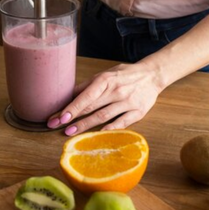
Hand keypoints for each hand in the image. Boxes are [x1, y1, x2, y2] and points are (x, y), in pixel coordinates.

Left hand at [48, 62, 165, 135]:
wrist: (152, 75)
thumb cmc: (124, 75)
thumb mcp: (105, 75)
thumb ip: (88, 86)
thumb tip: (68, 95)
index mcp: (106, 80)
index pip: (85, 96)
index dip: (71, 108)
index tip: (58, 117)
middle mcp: (116, 91)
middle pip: (91, 107)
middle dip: (73, 118)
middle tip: (56, 126)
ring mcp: (128, 102)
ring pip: (104, 116)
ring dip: (86, 126)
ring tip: (70, 133)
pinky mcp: (138, 112)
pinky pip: (122, 123)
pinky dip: (109, 129)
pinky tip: (98, 135)